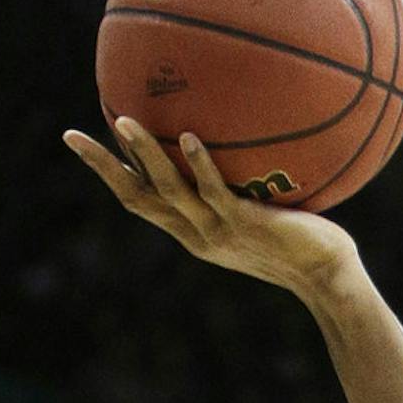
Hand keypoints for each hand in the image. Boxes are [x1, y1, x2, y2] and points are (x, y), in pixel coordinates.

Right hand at [62, 117, 360, 300]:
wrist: (329, 280)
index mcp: (193, 232)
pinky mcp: (247, 226)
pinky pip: (217, 192)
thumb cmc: (300, 243)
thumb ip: (234, 186)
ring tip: (125, 122)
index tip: (79, 141)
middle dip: (104, 168)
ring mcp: (220, 232)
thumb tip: (225, 141)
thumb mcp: (257, 215)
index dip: (108, 173)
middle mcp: (198, 235)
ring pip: (171, 193)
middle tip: (73, 136)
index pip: (139, 200)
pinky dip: (201, 166)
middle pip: (138, 199)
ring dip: (147, 157)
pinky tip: (190, 136)